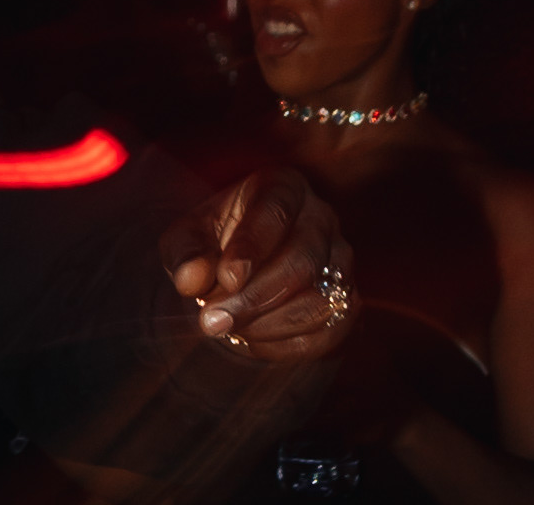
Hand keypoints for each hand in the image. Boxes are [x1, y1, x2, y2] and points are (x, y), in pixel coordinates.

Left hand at [159, 167, 351, 364]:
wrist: (242, 267)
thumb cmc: (214, 241)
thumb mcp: (189, 236)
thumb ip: (186, 252)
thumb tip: (191, 279)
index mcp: (283, 187)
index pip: (275, 213)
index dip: (251, 248)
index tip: (226, 278)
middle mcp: (321, 219)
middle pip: (303, 261)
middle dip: (256, 297)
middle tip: (214, 320)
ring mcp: (341, 262)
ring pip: (320, 301)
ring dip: (269, 325)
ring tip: (228, 328)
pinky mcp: (348, 303)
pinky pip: (329, 332)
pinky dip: (288, 345)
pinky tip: (252, 341)